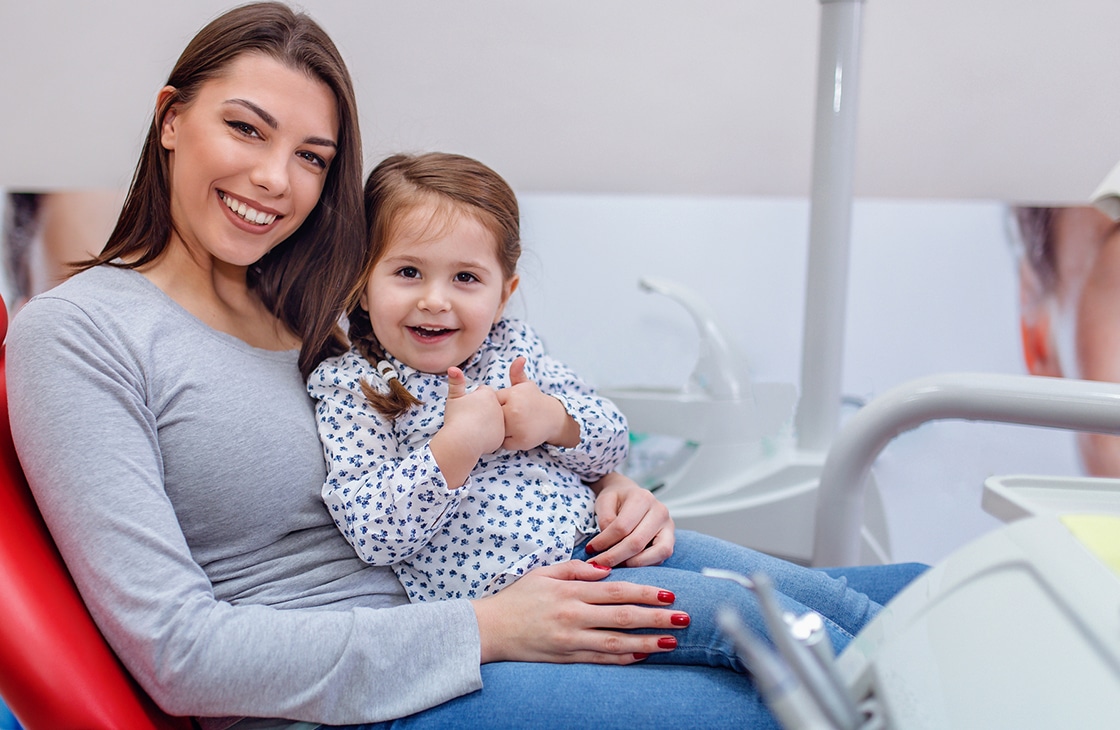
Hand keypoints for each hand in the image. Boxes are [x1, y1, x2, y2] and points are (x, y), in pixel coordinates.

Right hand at [430, 367, 504, 486]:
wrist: (462, 441)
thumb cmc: (456, 417)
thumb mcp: (454, 397)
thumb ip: (455, 381)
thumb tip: (452, 367)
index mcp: (488, 394)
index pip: (483, 393)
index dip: (473, 400)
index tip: (467, 408)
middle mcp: (498, 406)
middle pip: (489, 407)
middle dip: (481, 411)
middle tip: (470, 419)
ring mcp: (502, 421)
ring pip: (493, 420)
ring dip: (486, 423)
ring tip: (473, 429)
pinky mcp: (502, 435)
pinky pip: (495, 434)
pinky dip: (488, 436)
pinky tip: (478, 438)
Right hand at [470, 560, 684, 663]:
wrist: (488, 629)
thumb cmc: (517, 598)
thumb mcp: (544, 573)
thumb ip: (576, 568)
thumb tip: (605, 569)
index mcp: (570, 591)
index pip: (616, 590)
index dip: (646, 591)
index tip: (669, 593)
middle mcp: (573, 616)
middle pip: (623, 617)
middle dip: (656, 617)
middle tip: (683, 617)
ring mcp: (570, 640)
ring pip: (616, 642)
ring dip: (647, 642)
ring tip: (671, 642)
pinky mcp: (565, 657)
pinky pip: (599, 660)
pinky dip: (622, 659)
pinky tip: (642, 656)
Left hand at [497, 356, 578, 449]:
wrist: (555, 418)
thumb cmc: (535, 401)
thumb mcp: (526, 385)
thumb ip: (517, 373)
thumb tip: (520, 358)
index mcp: (513, 395)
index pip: (491, 402)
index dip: (496, 405)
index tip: (505, 406)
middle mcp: (515, 410)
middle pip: (492, 417)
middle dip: (497, 418)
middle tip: (508, 417)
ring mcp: (517, 426)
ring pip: (497, 431)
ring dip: (501, 430)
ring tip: (512, 425)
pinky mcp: (521, 440)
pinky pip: (504, 443)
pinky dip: (508, 441)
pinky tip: (516, 434)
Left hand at [585, 472, 674, 567]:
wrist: (630, 495)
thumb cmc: (617, 498)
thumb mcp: (604, 500)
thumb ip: (605, 519)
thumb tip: (608, 543)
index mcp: (642, 497)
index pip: (622, 526)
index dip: (604, 541)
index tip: (590, 549)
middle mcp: (660, 511)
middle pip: (637, 542)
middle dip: (614, 557)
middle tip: (597, 564)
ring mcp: (669, 526)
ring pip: (655, 553)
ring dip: (632, 564)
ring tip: (614, 566)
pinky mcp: (670, 540)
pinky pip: (660, 558)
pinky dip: (643, 565)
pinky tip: (627, 564)